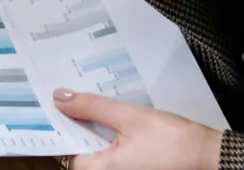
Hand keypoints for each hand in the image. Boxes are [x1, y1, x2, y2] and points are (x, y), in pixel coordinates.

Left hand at [54, 89, 222, 169]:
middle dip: (75, 127)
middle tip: (66, 98)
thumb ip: (92, 107)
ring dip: (91, 131)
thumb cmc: (173, 141)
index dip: (59, 129)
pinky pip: (113, 155)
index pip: (69, 153)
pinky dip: (107, 138)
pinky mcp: (137, 169)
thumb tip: (60, 99)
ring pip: (98, 153)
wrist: (211, 158)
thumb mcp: (128, 117)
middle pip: (83, 154)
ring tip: (84, 103)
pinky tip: (107, 118)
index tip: (50, 107)